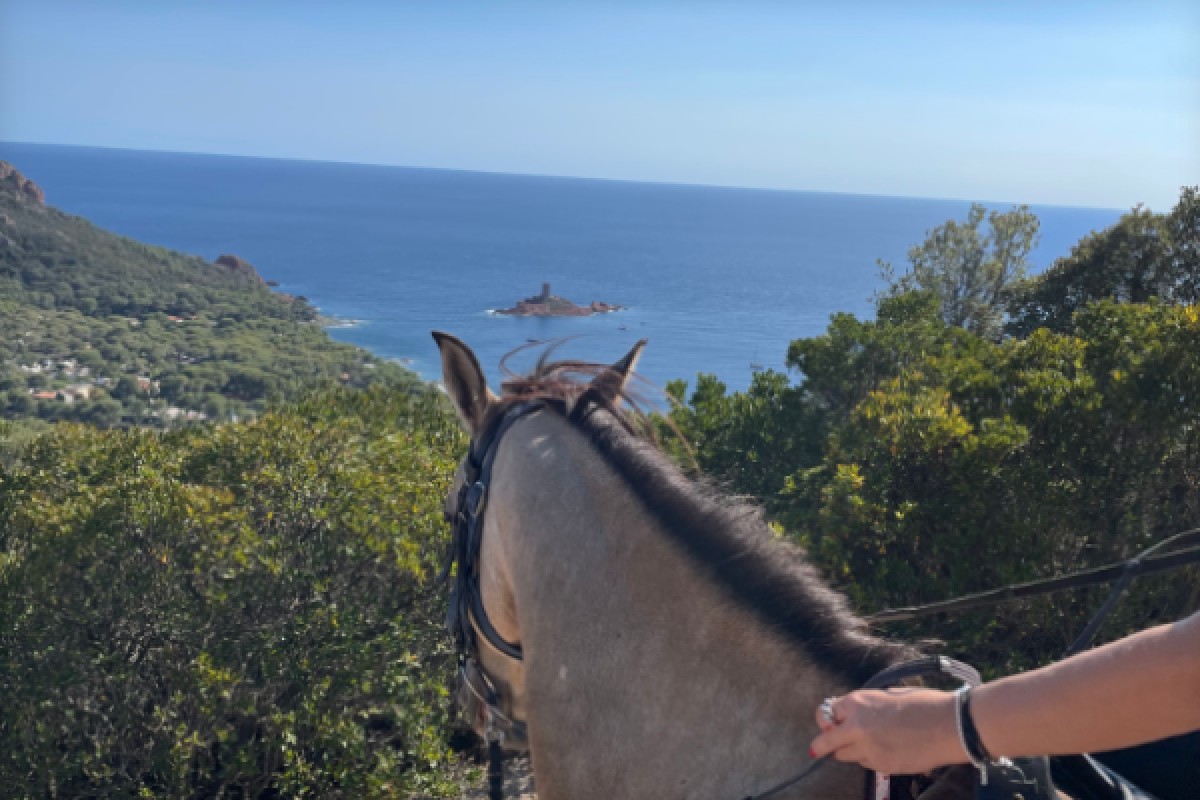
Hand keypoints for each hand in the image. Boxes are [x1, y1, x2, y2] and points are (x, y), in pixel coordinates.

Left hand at [809, 688, 964, 774]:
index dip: (830, 719)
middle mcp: (856, 726)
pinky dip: (869, 759)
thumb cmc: (922, 704)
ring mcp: (868, 749)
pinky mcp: (881, 766)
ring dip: (849, 751)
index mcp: (857, 702)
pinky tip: (886, 750)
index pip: (827, 713)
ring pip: (844, 755)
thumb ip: (865, 708)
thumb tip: (852, 716)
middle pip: (826, 741)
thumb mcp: (887, 696)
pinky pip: (866, 764)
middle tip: (816, 749)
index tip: (831, 724)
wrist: (947, 725)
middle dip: (822, 744)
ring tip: (868, 744)